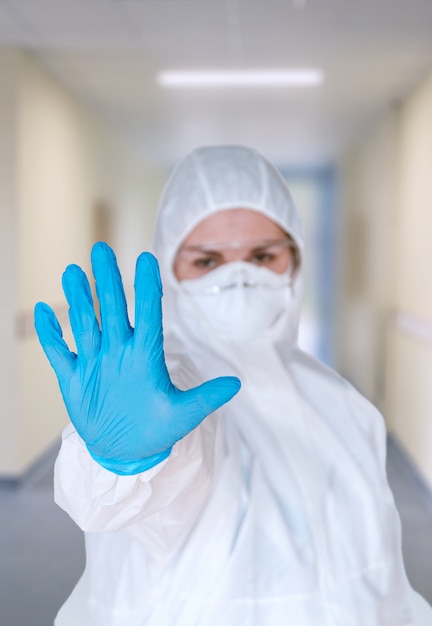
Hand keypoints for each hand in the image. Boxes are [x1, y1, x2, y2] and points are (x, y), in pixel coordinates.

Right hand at [34, 242, 240, 474]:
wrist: (125, 451)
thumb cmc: (156, 429)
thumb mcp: (183, 415)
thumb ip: (206, 398)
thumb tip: (237, 383)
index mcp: (146, 356)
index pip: (149, 314)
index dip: (147, 288)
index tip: (146, 259)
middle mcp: (119, 351)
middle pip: (113, 309)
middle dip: (108, 280)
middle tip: (102, 249)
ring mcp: (95, 362)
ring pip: (86, 323)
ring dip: (79, 299)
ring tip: (73, 272)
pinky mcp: (74, 377)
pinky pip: (59, 352)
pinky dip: (50, 334)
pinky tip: (43, 312)